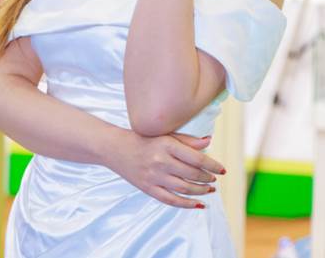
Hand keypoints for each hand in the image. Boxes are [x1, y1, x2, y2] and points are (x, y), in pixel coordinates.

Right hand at [106, 129, 225, 207]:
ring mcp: (154, 176)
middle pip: (191, 174)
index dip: (212, 165)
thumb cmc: (142, 138)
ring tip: (210, 190)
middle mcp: (160, 161)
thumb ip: (186, 140)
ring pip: (184, 188)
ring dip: (200, 191)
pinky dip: (187, 204)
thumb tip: (208, 141)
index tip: (222, 169)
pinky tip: (198, 204)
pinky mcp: (148, 188)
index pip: (196, 158)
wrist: (116, 148)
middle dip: (207, 178)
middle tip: (214, 179)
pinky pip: (171, 200)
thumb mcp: (164, 134)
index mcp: (166, 144)